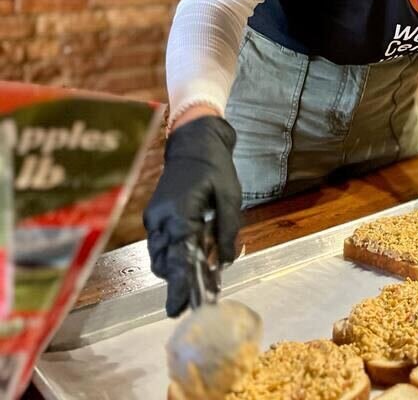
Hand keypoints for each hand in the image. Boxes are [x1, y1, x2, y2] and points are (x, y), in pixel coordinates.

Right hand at [143, 116, 241, 316]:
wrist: (193, 142)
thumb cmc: (214, 167)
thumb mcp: (230, 196)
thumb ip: (228, 229)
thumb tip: (224, 262)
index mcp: (179, 212)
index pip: (179, 257)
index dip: (182, 284)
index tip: (181, 308)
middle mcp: (160, 219)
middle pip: (166, 263)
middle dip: (180, 284)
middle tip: (198, 300)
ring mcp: (154, 219)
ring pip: (160, 257)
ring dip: (177, 271)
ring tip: (202, 280)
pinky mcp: (155, 218)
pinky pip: (161, 246)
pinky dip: (174, 257)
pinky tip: (195, 258)